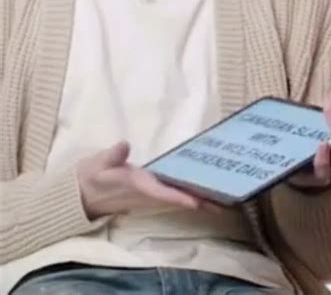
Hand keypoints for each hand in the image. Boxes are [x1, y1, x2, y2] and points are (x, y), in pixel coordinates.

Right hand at [76, 141, 220, 218]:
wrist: (84, 190)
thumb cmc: (94, 175)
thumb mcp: (99, 164)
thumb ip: (111, 156)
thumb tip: (124, 145)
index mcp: (139, 186)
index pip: (162, 193)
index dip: (180, 197)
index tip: (198, 202)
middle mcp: (150, 191)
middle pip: (180, 198)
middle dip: (202, 201)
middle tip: (228, 202)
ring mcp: (152, 190)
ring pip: (181, 195)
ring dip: (201, 197)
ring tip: (226, 197)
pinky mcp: (153, 186)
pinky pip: (176, 189)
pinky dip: (191, 189)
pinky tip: (205, 186)